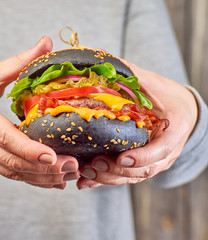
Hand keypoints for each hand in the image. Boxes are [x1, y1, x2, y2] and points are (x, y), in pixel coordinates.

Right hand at [0, 36, 79, 188]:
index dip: (28, 149)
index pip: (3, 136)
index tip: (52, 156)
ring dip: (40, 177)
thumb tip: (47, 44)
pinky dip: (30, 178)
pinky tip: (50, 179)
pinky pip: (8, 173)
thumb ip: (18, 62)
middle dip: (43, 168)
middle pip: (11, 160)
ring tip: (67, 176)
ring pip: (12, 172)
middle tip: (72, 167)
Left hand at [77, 61, 197, 188]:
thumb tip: (101, 56)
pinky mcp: (140, 165)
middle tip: (95, 163)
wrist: (179, 110)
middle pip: (144, 170)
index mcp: (173, 130)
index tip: (122, 158)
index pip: (162, 149)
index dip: (143, 157)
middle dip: (117, 170)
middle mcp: (165, 152)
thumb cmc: (166, 95)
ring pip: (132, 177)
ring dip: (108, 178)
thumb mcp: (153, 83)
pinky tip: (85, 182)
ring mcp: (153, 161)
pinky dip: (104, 181)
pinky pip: (124, 178)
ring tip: (85, 173)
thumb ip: (131, 74)